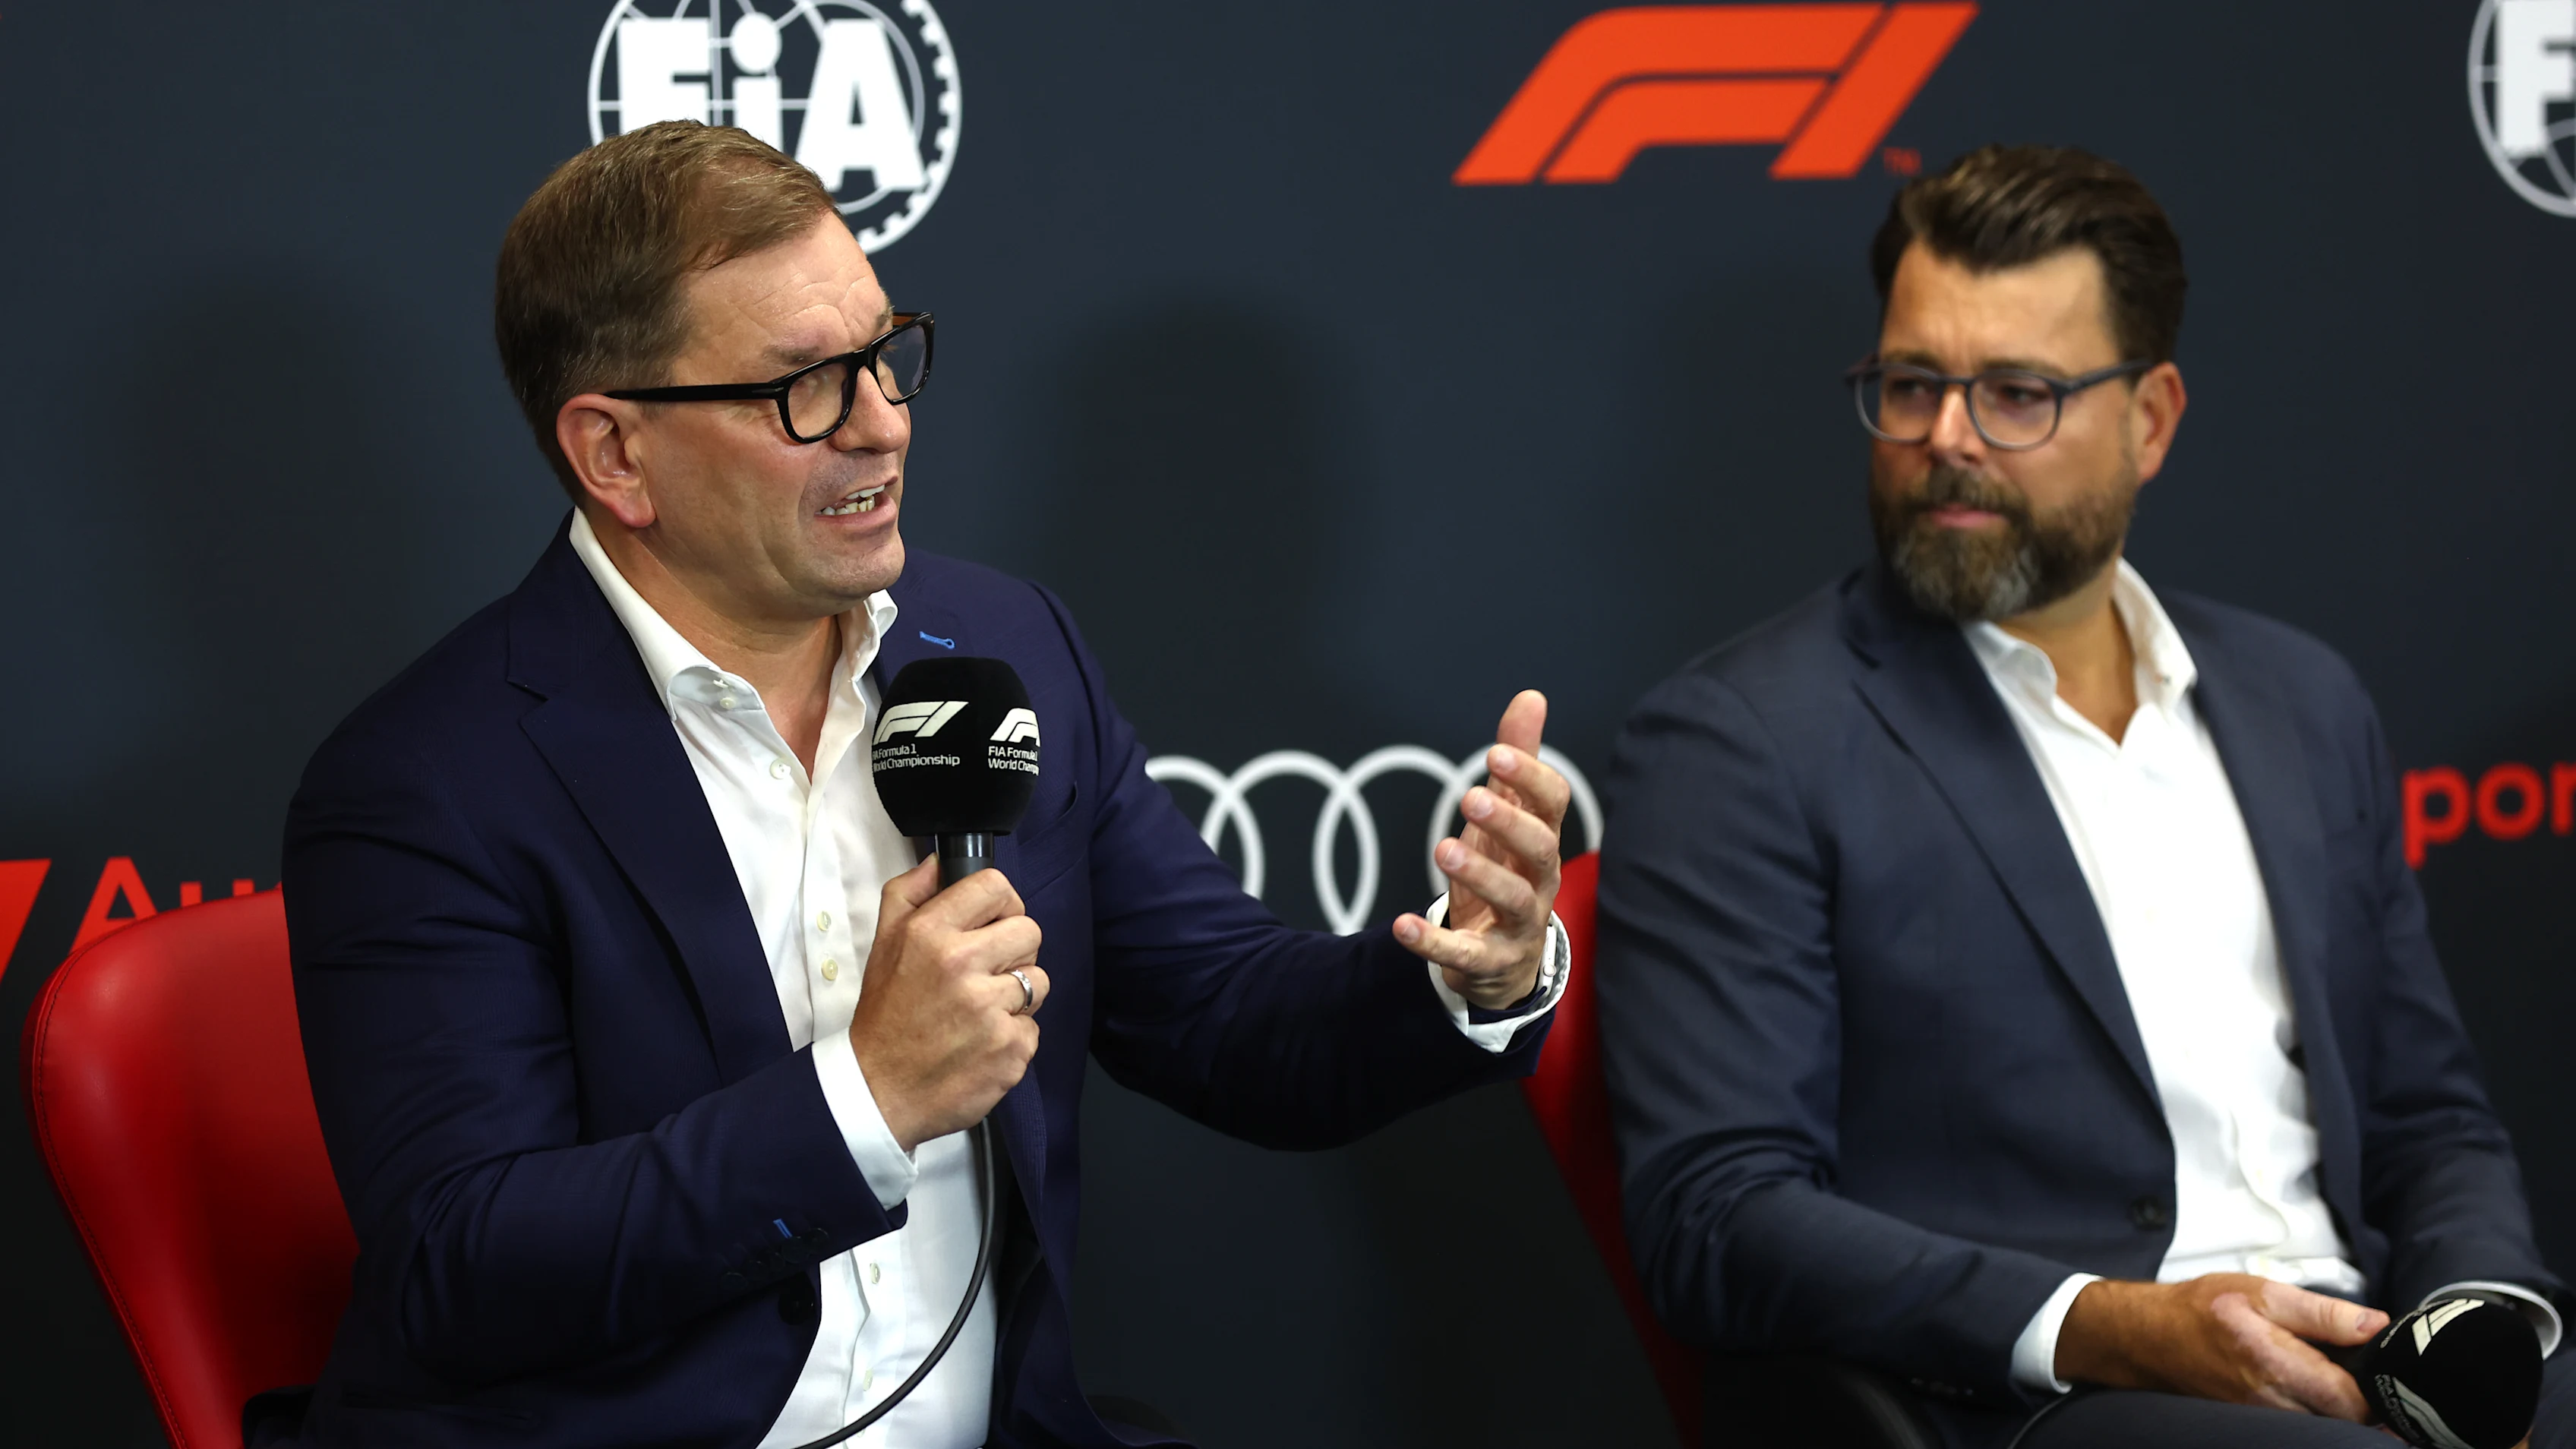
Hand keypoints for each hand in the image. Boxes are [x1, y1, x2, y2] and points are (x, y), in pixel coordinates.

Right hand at [847, 857, 1046, 1152]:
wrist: (879, 1091)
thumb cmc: (885, 1016)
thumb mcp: (883, 943)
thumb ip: (909, 894)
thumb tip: (940, 863)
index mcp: (930, 932)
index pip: (995, 886)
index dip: (1001, 903)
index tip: (993, 923)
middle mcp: (961, 965)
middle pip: (1030, 931)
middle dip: (1014, 952)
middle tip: (986, 974)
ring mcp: (989, 1009)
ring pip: (1039, 981)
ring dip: (1016, 997)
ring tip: (981, 1012)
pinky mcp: (1010, 1048)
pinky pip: (1033, 1027)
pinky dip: (1012, 1038)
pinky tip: (981, 1044)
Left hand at [1393, 690, 1570, 1010]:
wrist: (1505, 959)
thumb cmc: (1505, 871)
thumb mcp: (1505, 815)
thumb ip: (1516, 761)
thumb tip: (1530, 697)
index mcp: (1542, 839)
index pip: (1554, 805)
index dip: (1531, 778)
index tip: (1496, 753)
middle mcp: (1539, 880)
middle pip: (1540, 849)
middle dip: (1509, 822)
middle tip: (1469, 795)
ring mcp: (1519, 924)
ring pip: (1512, 899)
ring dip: (1479, 873)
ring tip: (1442, 847)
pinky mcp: (1489, 961)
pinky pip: (1465, 953)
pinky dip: (1433, 941)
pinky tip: (1401, 924)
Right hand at [2055, 1275, 2387, 1419]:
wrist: (2148, 1337)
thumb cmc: (2203, 1308)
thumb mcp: (2263, 1292)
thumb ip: (2322, 1311)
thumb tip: (2376, 1325)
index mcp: (2277, 1365)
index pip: (2353, 1402)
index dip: (2377, 1387)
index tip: (2381, 1364)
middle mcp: (2272, 1403)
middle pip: (2345, 1423)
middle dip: (2364, 1400)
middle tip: (2364, 1368)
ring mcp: (2263, 1419)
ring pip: (2325, 1427)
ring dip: (2340, 1406)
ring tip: (2338, 1375)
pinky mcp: (2256, 1424)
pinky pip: (2302, 1425)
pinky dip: (2317, 1410)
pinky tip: (2312, 1385)